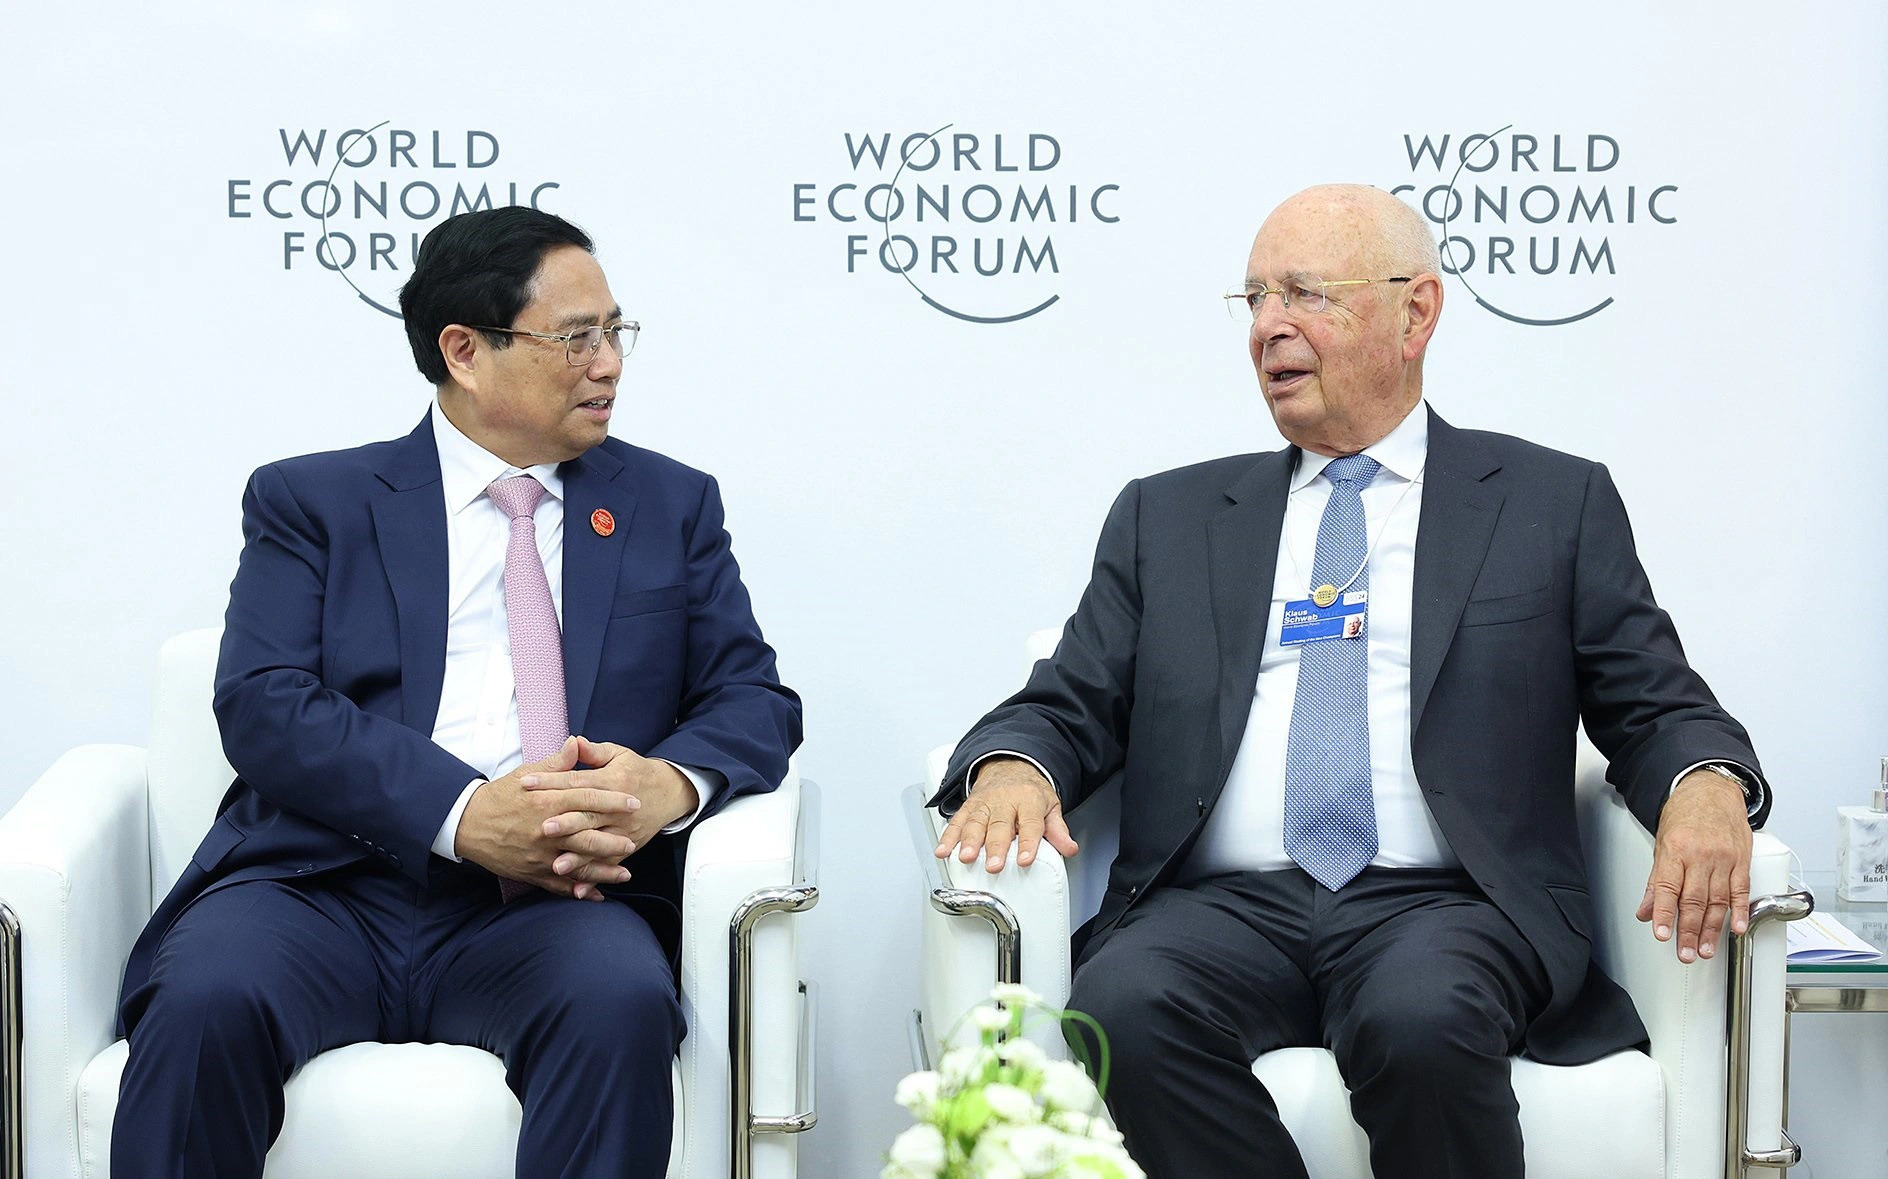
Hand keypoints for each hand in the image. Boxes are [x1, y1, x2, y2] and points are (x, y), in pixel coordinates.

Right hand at [456, 737, 643, 899]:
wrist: (466, 823)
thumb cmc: (499, 796)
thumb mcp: (526, 774)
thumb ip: (557, 763)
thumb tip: (577, 743)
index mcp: (546, 801)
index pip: (587, 799)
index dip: (613, 801)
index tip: (633, 803)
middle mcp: (545, 830)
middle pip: (586, 836)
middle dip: (613, 840)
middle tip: (634, 840)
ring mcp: (539, 854)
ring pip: (577, 864)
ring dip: (603, 870)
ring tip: (625, 873)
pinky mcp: (531, 872)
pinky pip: (559, 885)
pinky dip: (578, 890)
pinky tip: (596, 895)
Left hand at [521, 736, 700, 867]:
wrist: (669, 792)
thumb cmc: (636, 771)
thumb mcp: (618, 754)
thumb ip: (593, 752)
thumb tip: (572, 741)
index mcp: (612, 780)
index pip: (577, 781)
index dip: (551, 781)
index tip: (526, 784)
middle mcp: (618, 808)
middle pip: (588, 815)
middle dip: (565, 823)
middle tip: (541, 828)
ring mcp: (623, 830)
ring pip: (597, 845)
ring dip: (577, 857)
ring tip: (555, 865)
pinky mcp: (627, 847)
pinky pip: (608, 864)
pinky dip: (593, 877)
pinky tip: (577, 889)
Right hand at [933, 756, 1077, 872]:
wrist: (1009, 764)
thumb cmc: (1029, 790)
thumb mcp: (1050, 805)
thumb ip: (1058, 829)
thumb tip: (1069, 848)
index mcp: (1029, 800)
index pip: (1030, 823)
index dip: (1028, 842)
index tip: (1026, 860)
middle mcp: (1005, 800)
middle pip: (1000, 825)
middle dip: (995, 847)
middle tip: (993, 866)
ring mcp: (985, 802)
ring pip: (976, 822)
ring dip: (969, 841)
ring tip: (966, 858)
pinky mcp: (969, 806)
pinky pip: (957, 820)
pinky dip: (948, 836)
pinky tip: (943, 850)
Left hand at [1636, 769, 1753, 961]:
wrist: (1711, 790)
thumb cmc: (1684, 816)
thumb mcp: (1661, 844)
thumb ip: (1657, 881)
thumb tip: (1646, 911)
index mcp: (1675, 850)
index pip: (1668, 888)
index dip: (1665, 914)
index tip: (1662, 934)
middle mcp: (1700, 855)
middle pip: (1694, 900)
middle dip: (1688, 930)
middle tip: (1685, 953)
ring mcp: (1723, 858)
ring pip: (1717, 900)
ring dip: (1711, 929)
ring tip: (1705, 949)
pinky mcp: (1742, 859)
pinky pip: (1741, 889)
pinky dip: (1740, 911)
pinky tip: (1736, 928)